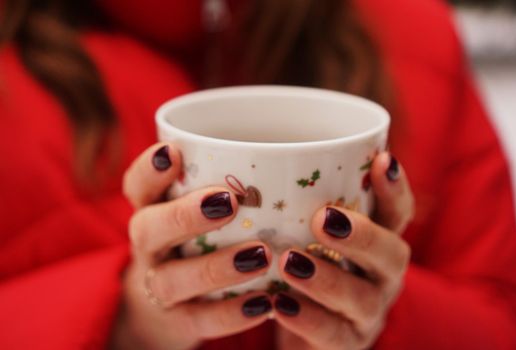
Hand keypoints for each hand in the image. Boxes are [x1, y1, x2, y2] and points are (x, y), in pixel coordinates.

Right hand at [111, 143, 273, 349]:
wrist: (170, 307)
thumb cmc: (196, 243)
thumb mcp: (199, 212)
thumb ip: (229, 187)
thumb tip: (297, 158)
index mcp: (152, 211)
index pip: (138, 186)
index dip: (149, 169)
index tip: (173, 152)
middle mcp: (149, 248)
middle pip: (147, 229)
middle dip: (184, 215)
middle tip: (229, 202)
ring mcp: (158, 289)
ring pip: (172, 280)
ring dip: (216, 267)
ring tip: (261, 256)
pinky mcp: (178, 323)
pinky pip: (199, 321)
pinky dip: (231, 313)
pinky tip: (265, 303)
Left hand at [274, 152, 413, 349]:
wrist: (303, 328)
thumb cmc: (306, 266)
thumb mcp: (307, 234)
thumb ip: (301, 206)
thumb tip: (263, 159)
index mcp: (378, 242)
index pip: (397, 213)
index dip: (395, 189)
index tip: (383, 161)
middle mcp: (381, 276)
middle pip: (391, 255)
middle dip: (362, 236)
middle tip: (324, 219)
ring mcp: (368, 313)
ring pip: (362, 299)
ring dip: (327, 279)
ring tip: (290, 262)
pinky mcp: (347, 344)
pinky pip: (333, 335)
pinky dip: (306, 319)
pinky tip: (278, 304)